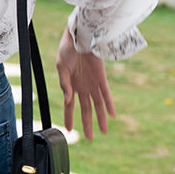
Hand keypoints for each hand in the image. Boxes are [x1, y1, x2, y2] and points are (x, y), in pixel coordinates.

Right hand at [56, 26, 115, 141]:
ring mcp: (92, 83)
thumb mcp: (61, 67)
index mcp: (70, 84)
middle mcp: (82, 86)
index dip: (69, 117)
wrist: (80, 35)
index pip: (70, 105)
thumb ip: (65, 84)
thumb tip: (68, 100)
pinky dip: (109, 104)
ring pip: (98, 105)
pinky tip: (112, 115)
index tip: (69, 129)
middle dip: (87, 124)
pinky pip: (106, 93)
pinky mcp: (101, 77)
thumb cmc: (68, 48)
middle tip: (90, 138)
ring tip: (103, 132)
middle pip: (86, 109)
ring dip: (101, 118)